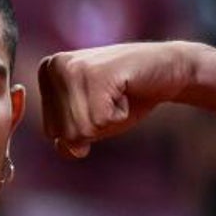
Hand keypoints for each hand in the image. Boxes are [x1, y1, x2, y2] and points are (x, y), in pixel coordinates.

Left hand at [37, 42, 195, 157]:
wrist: (169, 69)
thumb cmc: (128, 97)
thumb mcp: (91, 121)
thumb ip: (70, 138)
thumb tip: (72, 149)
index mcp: (46, 73)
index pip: (52, 132)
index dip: (84, 127)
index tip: (101, 101)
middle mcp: (54, 66)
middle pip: (65, 132)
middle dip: (96, 125)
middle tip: (112, 98)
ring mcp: (73, 67)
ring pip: (81, 130)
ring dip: (108, 120)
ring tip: (118, 94)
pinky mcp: (96, 73)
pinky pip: (101, 122)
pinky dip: (120, 115)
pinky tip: (125, 91)